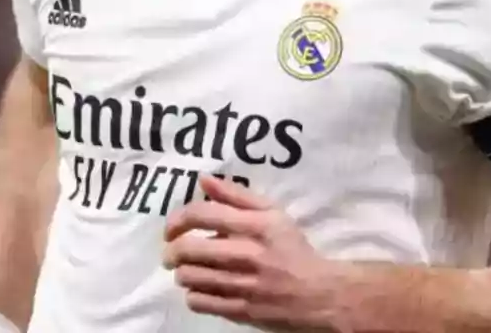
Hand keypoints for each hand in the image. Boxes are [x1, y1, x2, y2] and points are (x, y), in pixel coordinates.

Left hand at [163, 175, 348, 331]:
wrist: (320, 294)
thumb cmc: (292, 249)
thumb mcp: (272, 214)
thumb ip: (236, 195)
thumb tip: (203, 180)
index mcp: (256, 225)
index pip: (203, 214)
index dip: (177, 219)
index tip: (170, 229)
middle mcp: (248, 253)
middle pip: (189, 249)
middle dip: (171, 251)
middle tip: (171, 254)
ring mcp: (244, 285)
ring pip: (190, 277)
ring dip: (181, 273)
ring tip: (187, 271)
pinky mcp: (242, 311)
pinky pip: (200, 302)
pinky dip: (193, 295)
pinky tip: (201, 290)